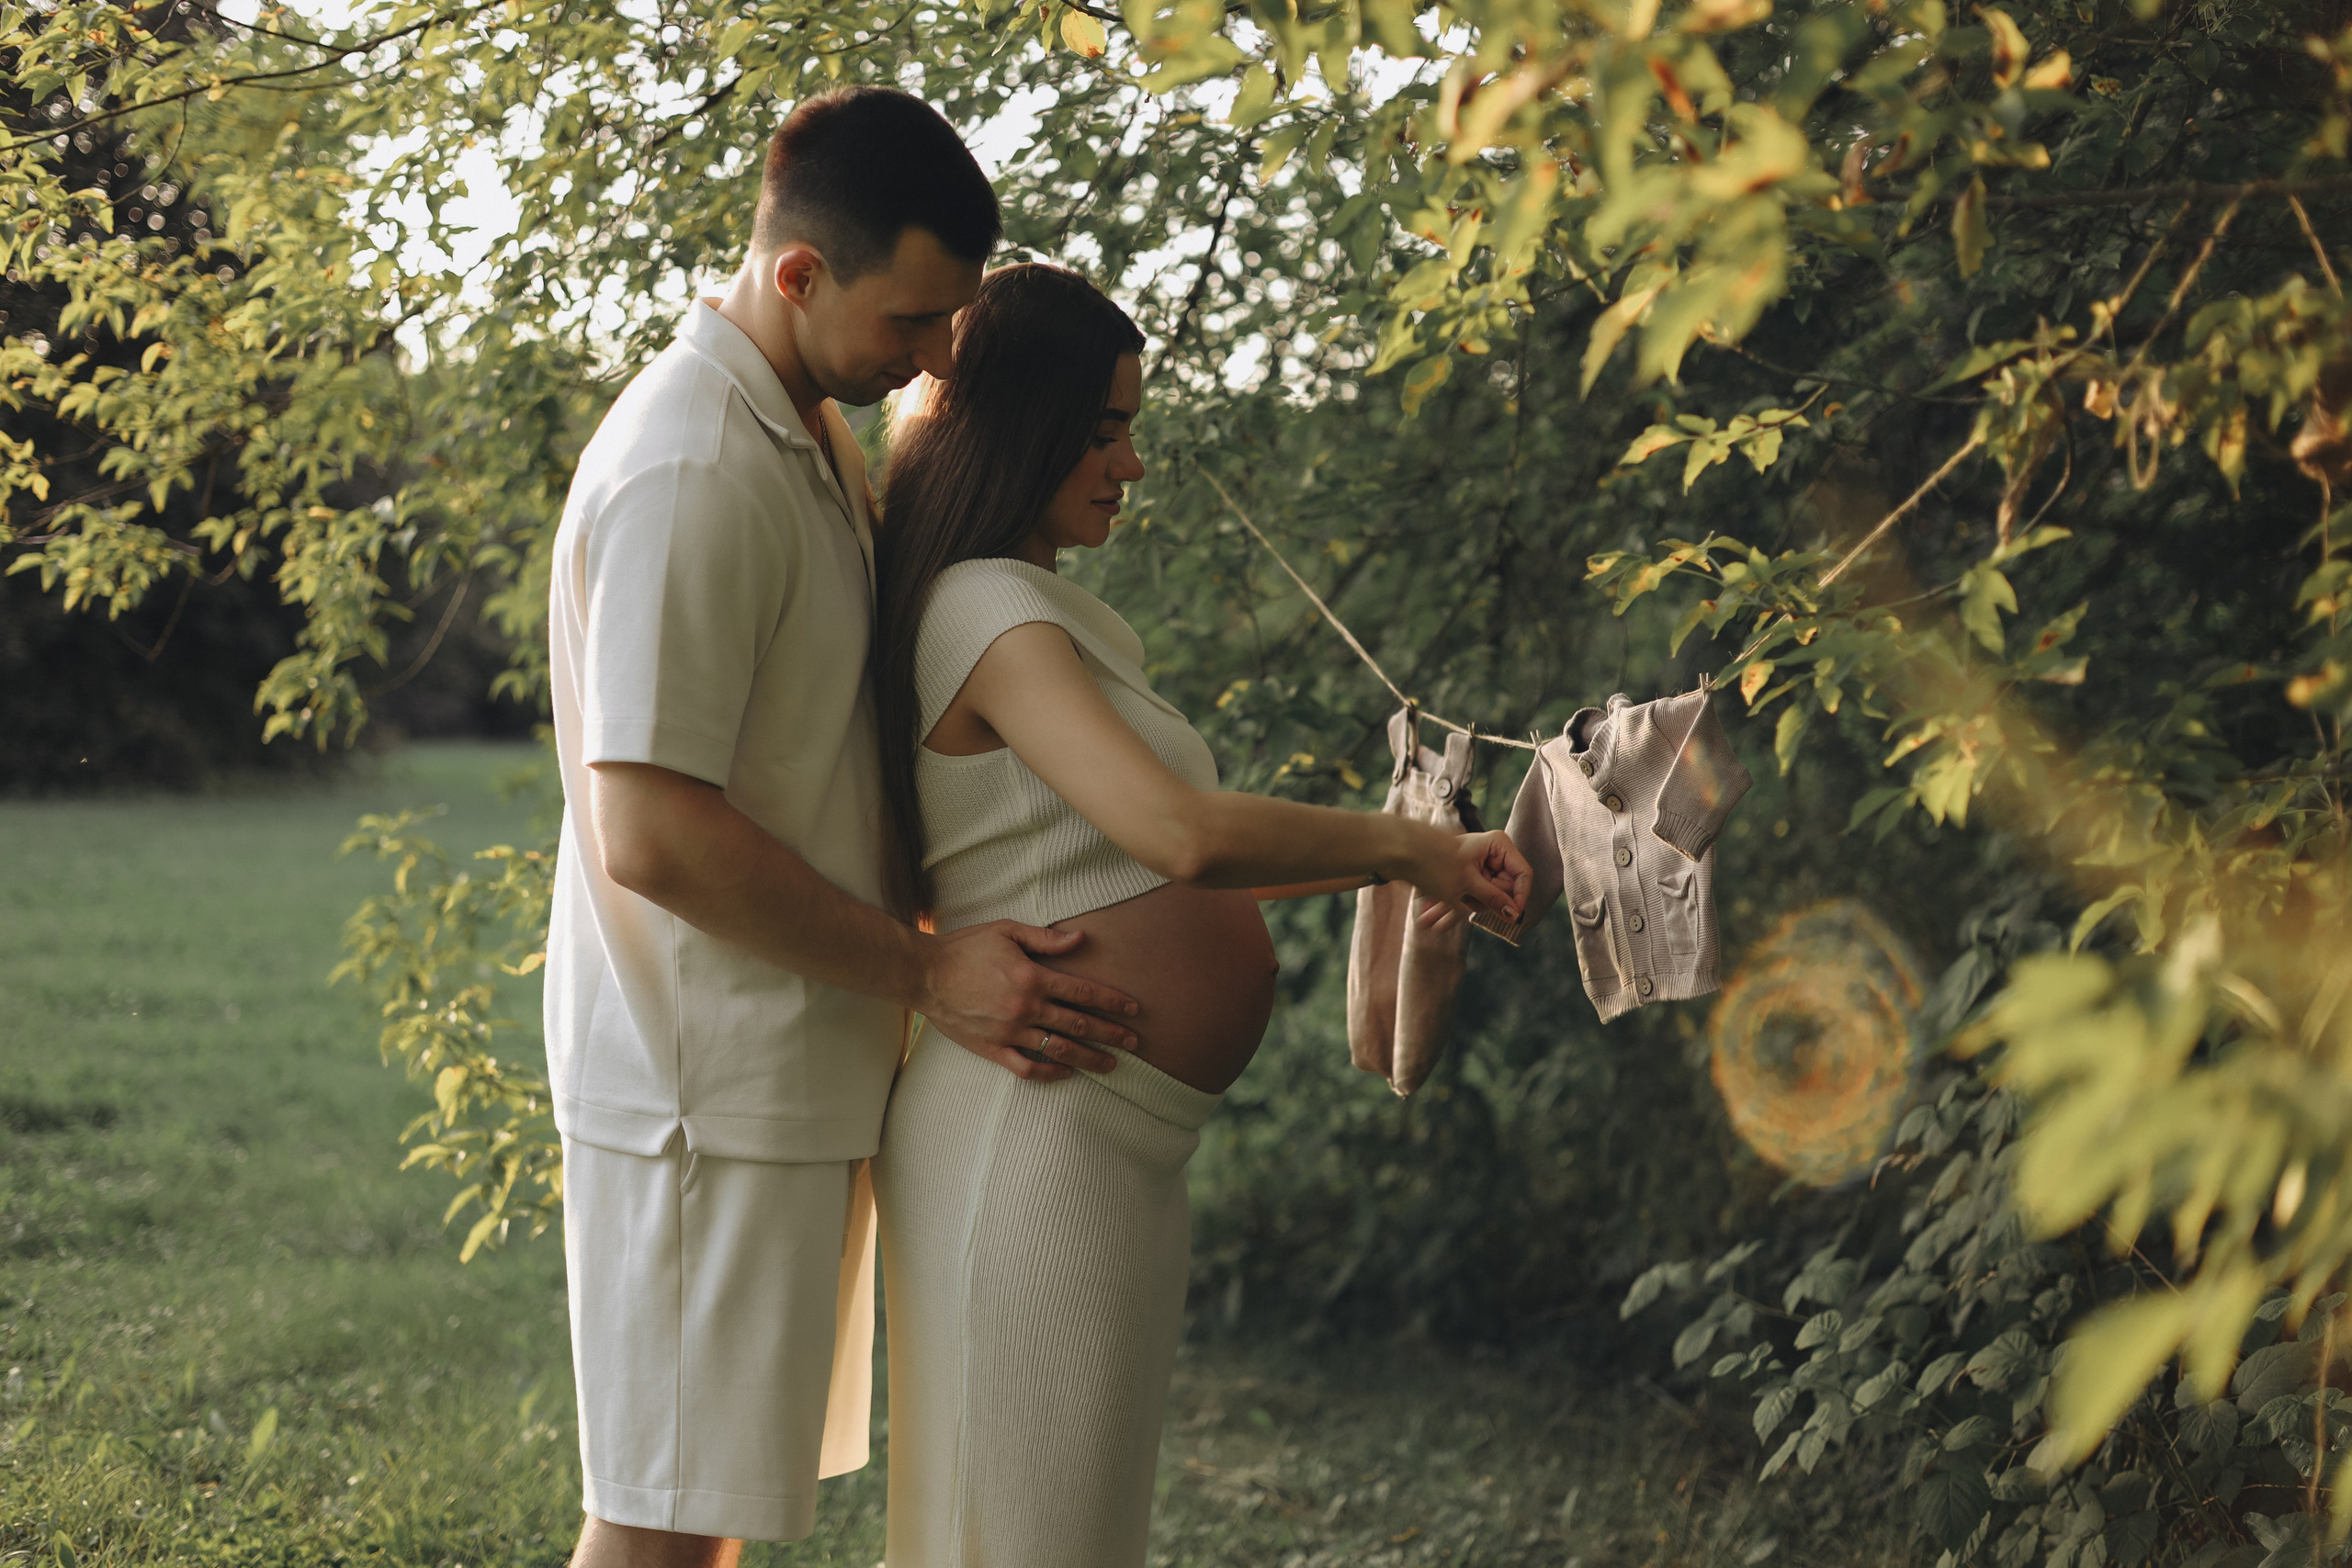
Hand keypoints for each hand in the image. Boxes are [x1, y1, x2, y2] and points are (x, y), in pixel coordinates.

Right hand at [913, 921, 1142, 1080]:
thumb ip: (1045, 938)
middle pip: (1078, 1024)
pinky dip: (1049, 1073)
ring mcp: (1009, 1032)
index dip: (1112, 1002)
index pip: (1082, 993)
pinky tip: (1066, 1073)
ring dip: (1088, 1058)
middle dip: (1110, 1034)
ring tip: (1111, 1064)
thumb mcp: (1006, 931)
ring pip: (1058, 1049)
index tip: (1133, 1009)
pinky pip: (1026, 1067)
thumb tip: (1081, 938)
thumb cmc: (965, 948)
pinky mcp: (992, 1048)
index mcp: (1032, 978)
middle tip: (1134, 1041)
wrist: (924, 974)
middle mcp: (1025, 1008)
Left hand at [1408, 828, 1530, 932]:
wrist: (1402, 849)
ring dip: (1457, 910)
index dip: (1519, 897)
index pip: (1523, 874)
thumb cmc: (1436, 860)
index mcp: (1498, 846)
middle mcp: (1492, 855)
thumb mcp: (1467, 882)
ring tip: (1428, 919)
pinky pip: (1467, 897)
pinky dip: (1450, 909)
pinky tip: (1432, 923)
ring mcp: (1479, 867)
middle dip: (1481, 904)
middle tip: (1458, 905)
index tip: (1511, 916)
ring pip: (1482, 897)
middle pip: (1502, 889)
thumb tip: (1515, 915)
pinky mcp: (1465, 877)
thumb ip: (1493, 898)